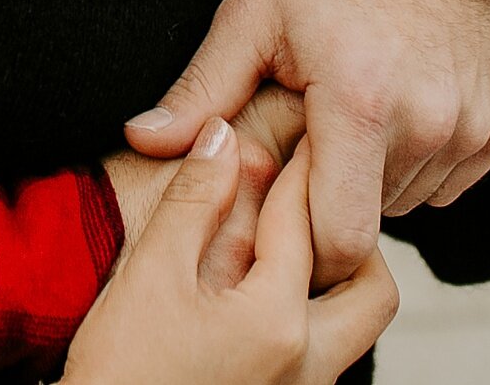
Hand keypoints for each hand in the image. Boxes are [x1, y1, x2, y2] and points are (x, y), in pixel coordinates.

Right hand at [67, 131, 396, 384]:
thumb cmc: (119, 374)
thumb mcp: (149, 273)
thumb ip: (194, 200)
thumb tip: (222, 139)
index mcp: (278, 323)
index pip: (305, 223)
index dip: (300, 165)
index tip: (303, 129)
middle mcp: (306, 366)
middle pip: (370, 289)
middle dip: (349, 235)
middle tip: (310, 198)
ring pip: (351, 328)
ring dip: (332, 279)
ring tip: (286, 240)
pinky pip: (322, 352)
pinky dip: (308, 311)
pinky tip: (260, 288)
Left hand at [124, 0, 489, 286]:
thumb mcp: (253, 15)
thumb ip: (202, 89)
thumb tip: (141, 141)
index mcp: (361, 104)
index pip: (339, 240)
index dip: (304, 240)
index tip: (283, 199)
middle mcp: (429, 121)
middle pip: (375, 220)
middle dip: (338, 195)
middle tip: (315, 136)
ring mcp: (474, 123)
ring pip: (415, 200)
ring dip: (382, 175)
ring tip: (357, 109)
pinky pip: (454, 178)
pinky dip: (424, 158)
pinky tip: (399, 103)